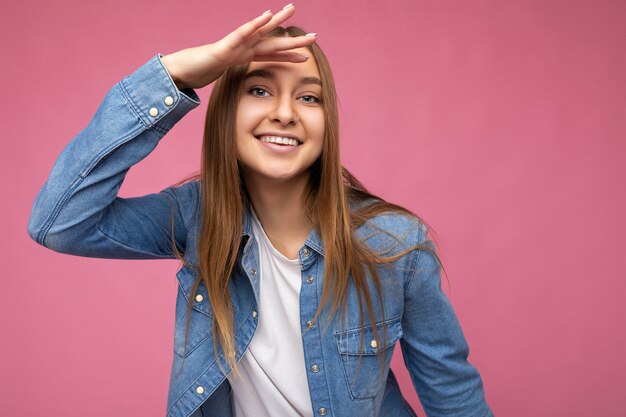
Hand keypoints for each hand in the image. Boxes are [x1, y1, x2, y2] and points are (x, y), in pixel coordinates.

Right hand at [161, 3, 317, 89]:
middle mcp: (242, 48)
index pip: (271, 57)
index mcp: (244, 57)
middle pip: (272, 42)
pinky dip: (255, 25)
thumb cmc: (199, 73)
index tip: (306, 58)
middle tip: (315, 35)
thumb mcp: (224, 80)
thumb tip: (244, 96)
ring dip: (278, 22)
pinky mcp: (224, 46)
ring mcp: (234, 45)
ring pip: (260, 32)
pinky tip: (267, 16)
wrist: (180, 72)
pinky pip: (242, 33)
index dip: (288, 56)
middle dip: (293, 39)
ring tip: (292, 10)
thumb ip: (235, 82)